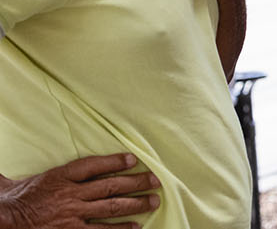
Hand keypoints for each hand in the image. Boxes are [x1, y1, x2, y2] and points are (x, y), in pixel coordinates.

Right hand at [0, 154, 159, 228]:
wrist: (5, 219)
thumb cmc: (17, 197)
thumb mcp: (35, 177)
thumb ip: (55, 171)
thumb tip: (67, 160)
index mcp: (60, 177)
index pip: (94, 165)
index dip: (115, 161)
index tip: (133, 159)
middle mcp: (70, 194)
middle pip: (111, 185)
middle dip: (137, 183)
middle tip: (155, 181)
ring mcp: (72, 215)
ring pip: (111, 207)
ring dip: (136, 204)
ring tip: (153, 202)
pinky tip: (135, 227)